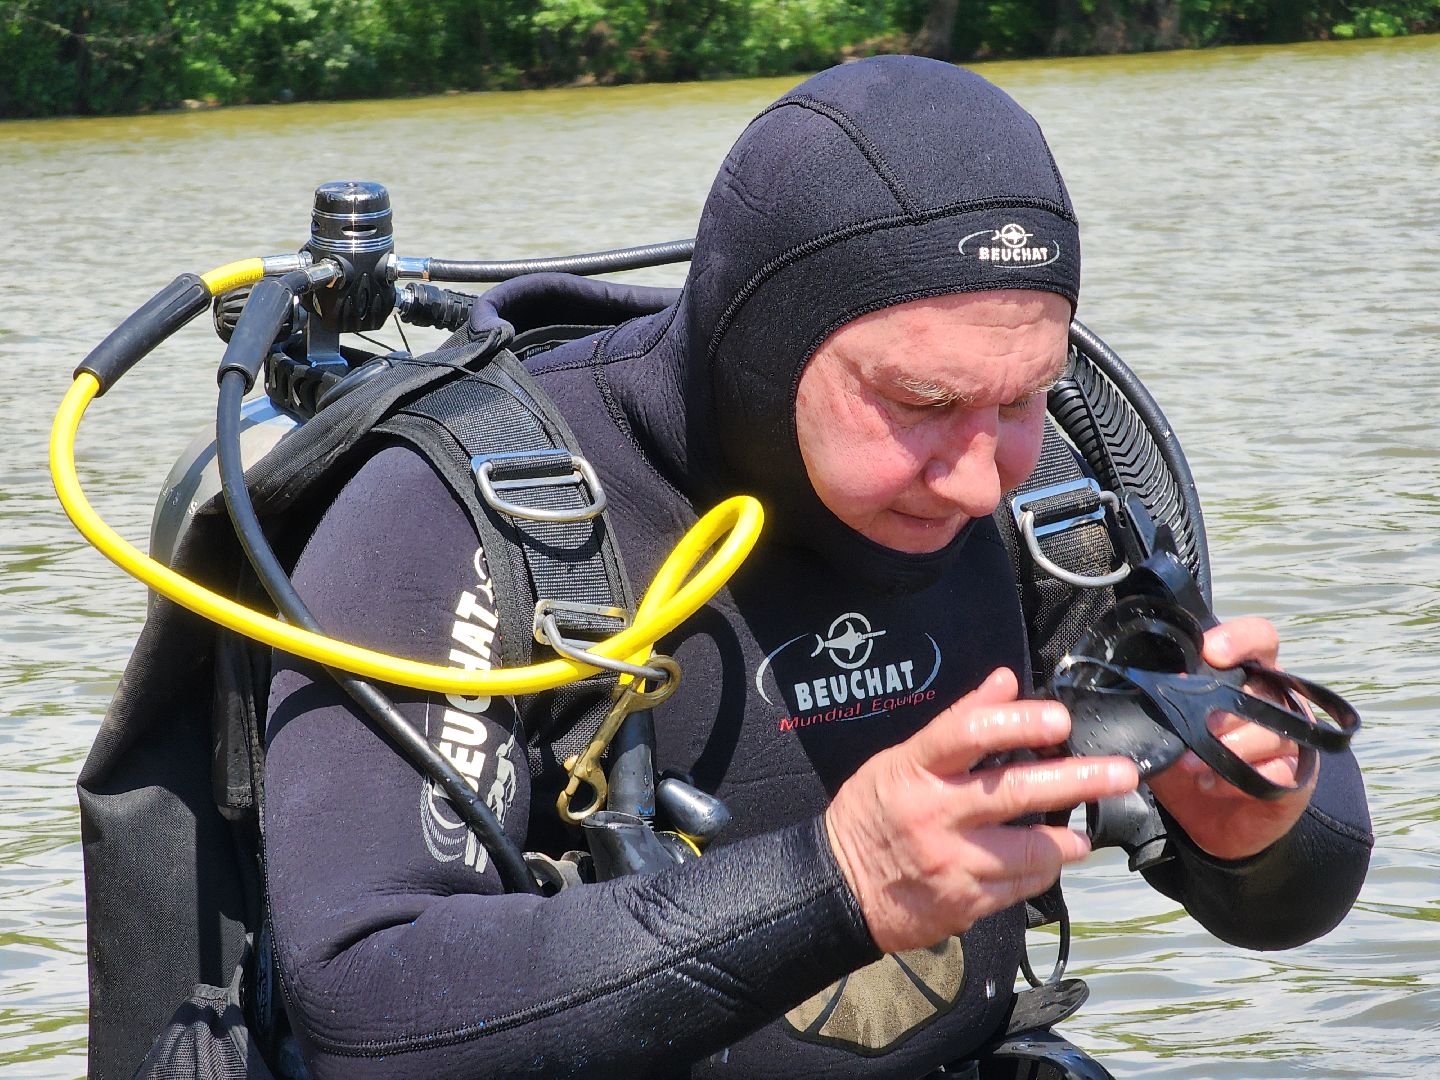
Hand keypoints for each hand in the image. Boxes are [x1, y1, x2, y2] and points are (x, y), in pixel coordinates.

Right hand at [824, 667, 1137, 953]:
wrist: (838, 886)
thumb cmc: (874, 811)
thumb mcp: (902, 758)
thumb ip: (957, 721)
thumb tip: (1005, 680)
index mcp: (915, 770)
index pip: (968, 734)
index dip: (1018, 722)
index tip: (1059, 720)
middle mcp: (934, 814)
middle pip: (1016, 790)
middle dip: (1078, 778)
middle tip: (1121, 772)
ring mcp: (950, 862)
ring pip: (1030, 849)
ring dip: (1066, 840)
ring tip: (1080, 835)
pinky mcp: (963, 903)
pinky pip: (1020, 887)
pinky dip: (1040, 871)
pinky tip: (1046, 862)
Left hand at [1147, 616, 1317, 859]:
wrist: (1206, 820)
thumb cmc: (1187, 758)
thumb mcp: (1165, 726)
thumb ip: (1160, 702)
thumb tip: (1137, 686)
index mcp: (1246, 673)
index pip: (1259, 638)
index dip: (1239, 639)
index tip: (1210, 653)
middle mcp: (1274, 699)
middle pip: (1260, 686)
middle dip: (1220, 708)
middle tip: (1192, 726)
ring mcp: (1291, 737)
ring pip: (1271, 730)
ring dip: (1225, 748)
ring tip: (1189, 764)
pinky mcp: (1296, 777)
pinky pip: (1277, 772)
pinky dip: (1239, 780)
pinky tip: (1211, 784)